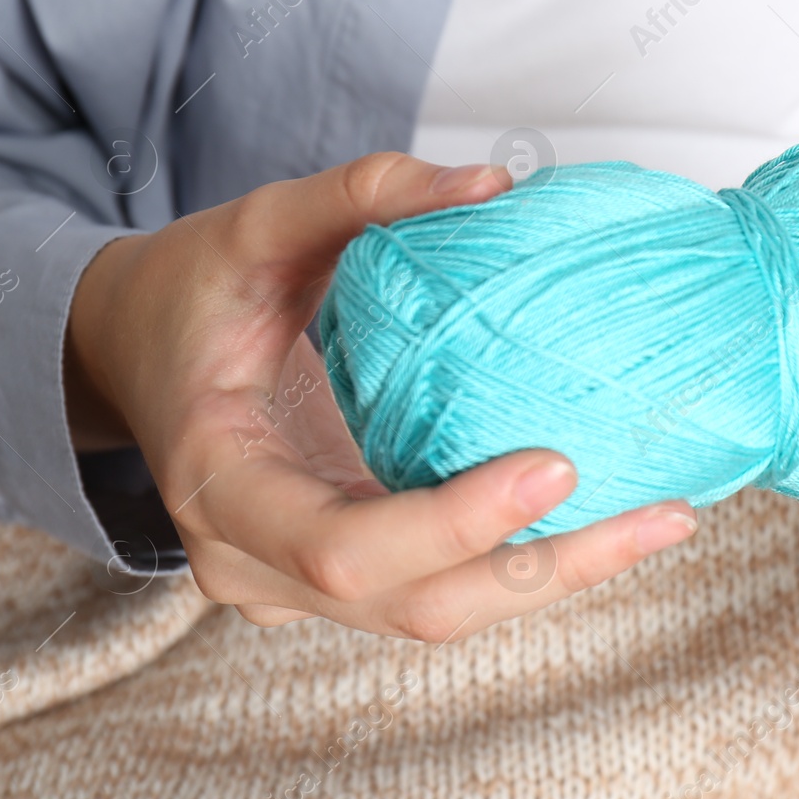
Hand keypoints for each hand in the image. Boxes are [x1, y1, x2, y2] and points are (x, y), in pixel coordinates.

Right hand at [64, 153, 697, 637]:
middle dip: (546, 569)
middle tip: (658, 511)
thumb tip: (497, 182)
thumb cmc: (191, 290)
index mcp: (218, 481)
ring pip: (443, 616)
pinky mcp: (340, 583)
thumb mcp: (255, 225)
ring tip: (665, 521)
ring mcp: (295, 587)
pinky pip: (444, 592)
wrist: (134, 353)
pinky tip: (611, 521)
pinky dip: (527, 564)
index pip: (341, 542)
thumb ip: (363, 193)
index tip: (559, 465)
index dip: (451, 523)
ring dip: (558, 579)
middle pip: (417, 606)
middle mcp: (252, 561)